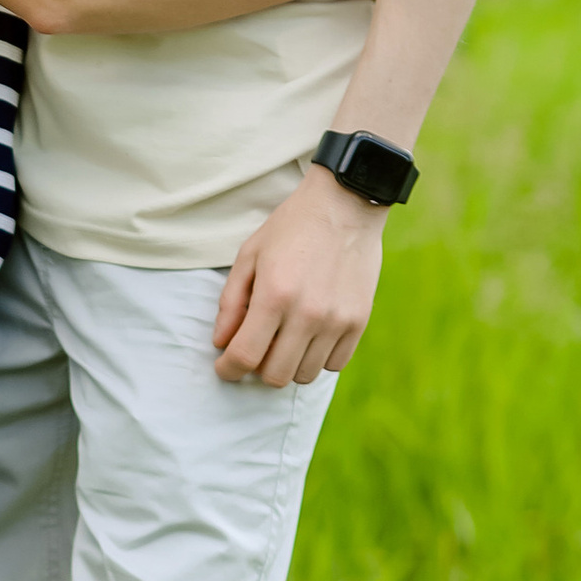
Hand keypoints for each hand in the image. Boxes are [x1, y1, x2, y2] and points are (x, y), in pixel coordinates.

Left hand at [212, 165, 386, 385]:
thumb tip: (221, 342)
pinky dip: (316, 358)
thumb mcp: (249, 256)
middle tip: (256, 348)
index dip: (228, 369)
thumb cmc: (290, 228)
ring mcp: (338, 320)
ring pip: (305, 375)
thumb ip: (231, 302)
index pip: (244, 356)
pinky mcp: (360, 321)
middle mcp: (308, 314)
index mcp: (274, 296)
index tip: (224, 366)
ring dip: (287, 364)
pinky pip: (334, 364)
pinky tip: (309, 337)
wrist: (345, 206)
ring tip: (283, 339)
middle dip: (256, 369)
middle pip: (275, 375)